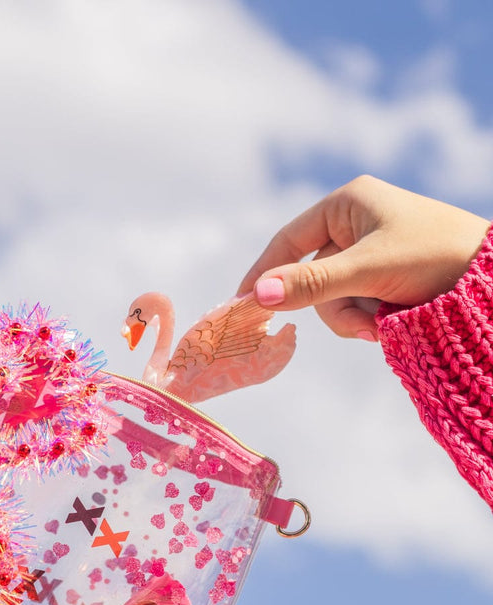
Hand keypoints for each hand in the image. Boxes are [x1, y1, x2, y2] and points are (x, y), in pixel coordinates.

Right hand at [237, 175, 489, 339]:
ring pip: (332, 298)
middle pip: (311, 279)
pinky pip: (355, 305)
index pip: (288, 240)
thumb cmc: (436, 257)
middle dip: (335, 307)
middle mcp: (355, 224)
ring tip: (385, 324)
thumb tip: (255, 296)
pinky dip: (368, 319)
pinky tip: (392, 321)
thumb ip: (310, 285)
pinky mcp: (384, 276)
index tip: (243, 305)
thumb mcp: (367, 270)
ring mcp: (370, 252)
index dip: (265, 273)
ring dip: (354, 318)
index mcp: (347, 204)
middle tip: (363, 325)